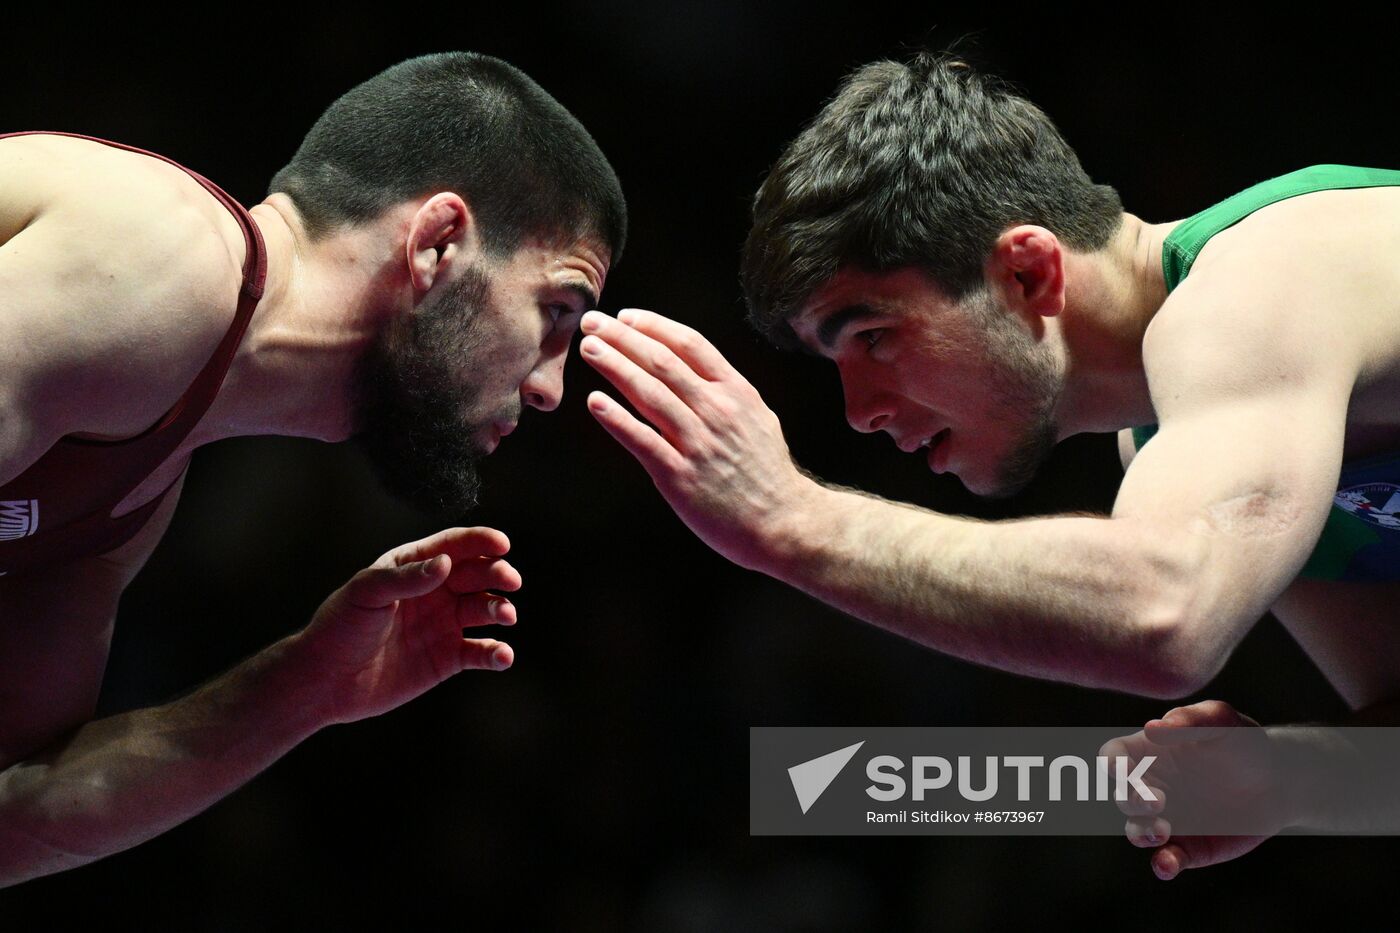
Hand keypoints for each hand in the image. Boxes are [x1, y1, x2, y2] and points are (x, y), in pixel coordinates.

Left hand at [293, 527, 520, 724]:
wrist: (323, 681)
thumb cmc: (339, 627)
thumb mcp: (366, 593)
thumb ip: (407, 578)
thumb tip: (446, 564)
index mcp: (413, 567)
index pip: (455, 546)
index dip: (481, 542)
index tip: (502, 545)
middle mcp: (434, 592)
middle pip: (478, 575)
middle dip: (498, 574)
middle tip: (510, 582)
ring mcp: (443, 625)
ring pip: (485, 610)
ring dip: (501, 610)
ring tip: (505, 616)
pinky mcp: (446, 659)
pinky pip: (480, 652)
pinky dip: (497, 653)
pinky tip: (502, 656)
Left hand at [579, 308, 819, 570]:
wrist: (786, 523)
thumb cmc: (768, 474)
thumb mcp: (757, 418)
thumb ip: (726, 393)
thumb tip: (694, 371)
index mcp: (736, 392)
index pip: (689, 344)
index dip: (654, 326)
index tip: (625, 318)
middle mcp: (716, 410)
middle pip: (662, 362)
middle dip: (622, 338)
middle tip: (592, 324)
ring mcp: (698, 443)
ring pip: (649, 394)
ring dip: (615, 367)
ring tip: (589, 350)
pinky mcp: (681, 476)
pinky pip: (643, 441)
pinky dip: (617, 419)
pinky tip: (595, 402)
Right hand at [1102, 699, 1284, 879]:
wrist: (1278, 780)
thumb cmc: (1242, 741)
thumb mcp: (1222, 721)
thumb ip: (1189, 720)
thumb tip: (1151, 729)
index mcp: (1148, 753)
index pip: (1113, 756)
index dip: (1112, 763)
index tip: (1123, 769)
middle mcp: (1150, 787)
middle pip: (1122, 796)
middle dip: (1131, 800)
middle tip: (1156, 801)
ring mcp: (1166, 819)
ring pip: (1136, 830)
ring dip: (1141, 833)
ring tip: (1162, 831)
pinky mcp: (1188, 848)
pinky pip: (1166, 859)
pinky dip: (1163, 864)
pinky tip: (1168, 864)